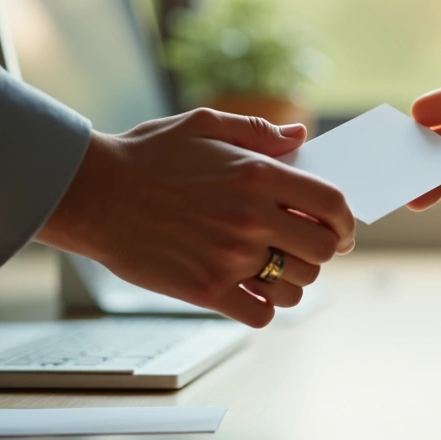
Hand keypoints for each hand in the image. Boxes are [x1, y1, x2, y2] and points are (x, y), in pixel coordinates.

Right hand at [36, 108, 355, 327]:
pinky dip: (263, 307)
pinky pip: (261, 314)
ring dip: (294, 280)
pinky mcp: (206, 289)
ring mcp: (230, 257)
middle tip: (308, 249)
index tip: (341, 229)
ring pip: (296, 286)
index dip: (346, 221)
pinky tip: (250, 291)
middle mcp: (251, 218)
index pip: (332, 205)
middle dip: (324, 251)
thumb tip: (300, 139)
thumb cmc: (147, 156)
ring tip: (276, 268)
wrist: (93, 194)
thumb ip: (258, 131)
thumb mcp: (204, 125)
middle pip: (322, 250)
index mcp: (258, 175)